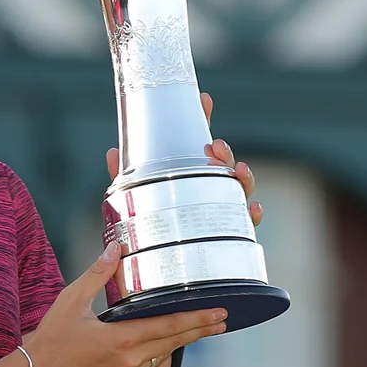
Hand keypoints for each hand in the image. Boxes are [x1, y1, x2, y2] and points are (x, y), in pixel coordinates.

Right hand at [20, 242, 227, 366]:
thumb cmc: (50, 340)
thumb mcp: (70, 301)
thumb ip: (97, 274)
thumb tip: (115, 248)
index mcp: (122, 340)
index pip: (170, 328)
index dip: (197, 320)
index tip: (219, 314)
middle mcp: (129, 362)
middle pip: (174, 343)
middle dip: (199, 331)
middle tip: (222, 321)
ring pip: (162, 355)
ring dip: (180, 341)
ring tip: (199, 329)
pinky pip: (147, 366)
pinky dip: (159, 352)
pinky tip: (163, 343)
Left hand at [104, 92, 261, 226]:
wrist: (162, 267)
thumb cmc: (152, 228)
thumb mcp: (135, 200)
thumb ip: (126, 179)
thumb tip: (113, 152)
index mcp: (190, 175)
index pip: (198, 144)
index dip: (203, 120)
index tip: (202, 100)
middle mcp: (210, 189)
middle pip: (225, 164)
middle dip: (225, 152)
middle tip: (216, 146)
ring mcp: (222, 209)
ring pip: (241, 189)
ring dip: (243, 177)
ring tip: (238, 170)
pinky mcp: (229, 234)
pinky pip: (247, 225)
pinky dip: (254, 215)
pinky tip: (253, 209)